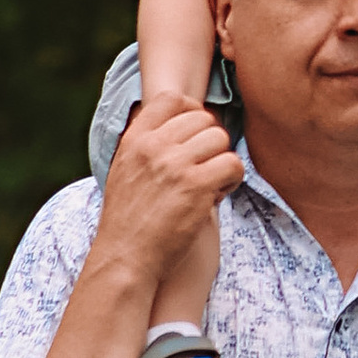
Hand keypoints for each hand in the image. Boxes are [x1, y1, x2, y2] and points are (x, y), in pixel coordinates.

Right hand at [97, 94, 241, 298]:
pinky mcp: (196, 186)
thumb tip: (180, 123)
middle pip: (203, 119)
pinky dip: (231, 180)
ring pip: (220, 139)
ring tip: (210, 184)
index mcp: (135, 140)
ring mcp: (175, 165)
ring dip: (222, 161)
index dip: (191, 112)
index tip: (194, 136)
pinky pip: (232, 164)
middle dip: (210, 143)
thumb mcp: (125, 171)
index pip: (172, 99)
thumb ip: (146, 147)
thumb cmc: (129, 221)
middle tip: (203, 169)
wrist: (126, 258)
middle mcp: (154, 147)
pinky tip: (217, 195)